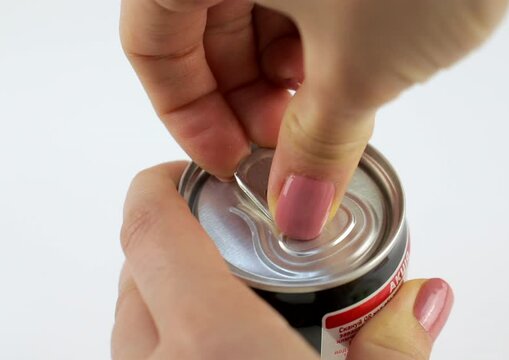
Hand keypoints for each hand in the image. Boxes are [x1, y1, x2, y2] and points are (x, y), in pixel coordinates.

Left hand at [112, 163, 453, 359]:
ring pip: (134, 316)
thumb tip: (421, 298)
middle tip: (235, 246)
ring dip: (170, 293)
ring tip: (232, 301)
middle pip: (139, 266)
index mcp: (210, 342)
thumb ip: (394, 344)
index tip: (196, 174)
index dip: (161, 183)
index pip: (149, 225)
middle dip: (181, 241)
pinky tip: (219, 353)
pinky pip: (140, 354)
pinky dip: (166, 339)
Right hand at [120, 0, 508, 238]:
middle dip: (242, 103)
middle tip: (283, 152)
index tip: (226, 161)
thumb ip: (318, 146)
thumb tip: (297, 202)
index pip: (148, 43)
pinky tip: (344, 68)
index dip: (183, 116)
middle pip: (200, 33)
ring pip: (250, 13)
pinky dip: (311, 38)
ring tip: (326, 112)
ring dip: (280, 76)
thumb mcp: (361, 63)